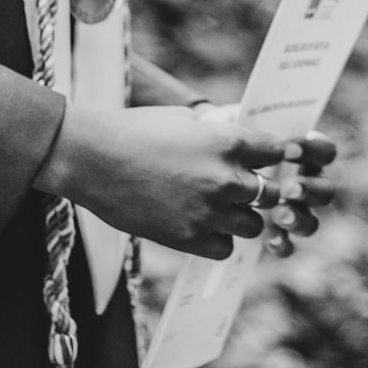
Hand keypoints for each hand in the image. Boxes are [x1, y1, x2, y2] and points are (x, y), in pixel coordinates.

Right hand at [34, 104, 335, 259]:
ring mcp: (208, 212)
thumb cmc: (134, 131)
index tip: (261, 158)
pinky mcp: (188, 238)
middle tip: (242, 187)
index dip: (270, 155)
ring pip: (253, 225)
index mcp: (227, 143)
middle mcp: (225, 179)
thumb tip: (239, 134)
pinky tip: (203, 226)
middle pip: (270, 192)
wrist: (92, 159)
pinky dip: (219, 239)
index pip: (276, 151)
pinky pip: (225, 248)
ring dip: (242, 217)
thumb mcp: (184, 119)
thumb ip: (218, 132)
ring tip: (220, 208)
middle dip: (260, 189)